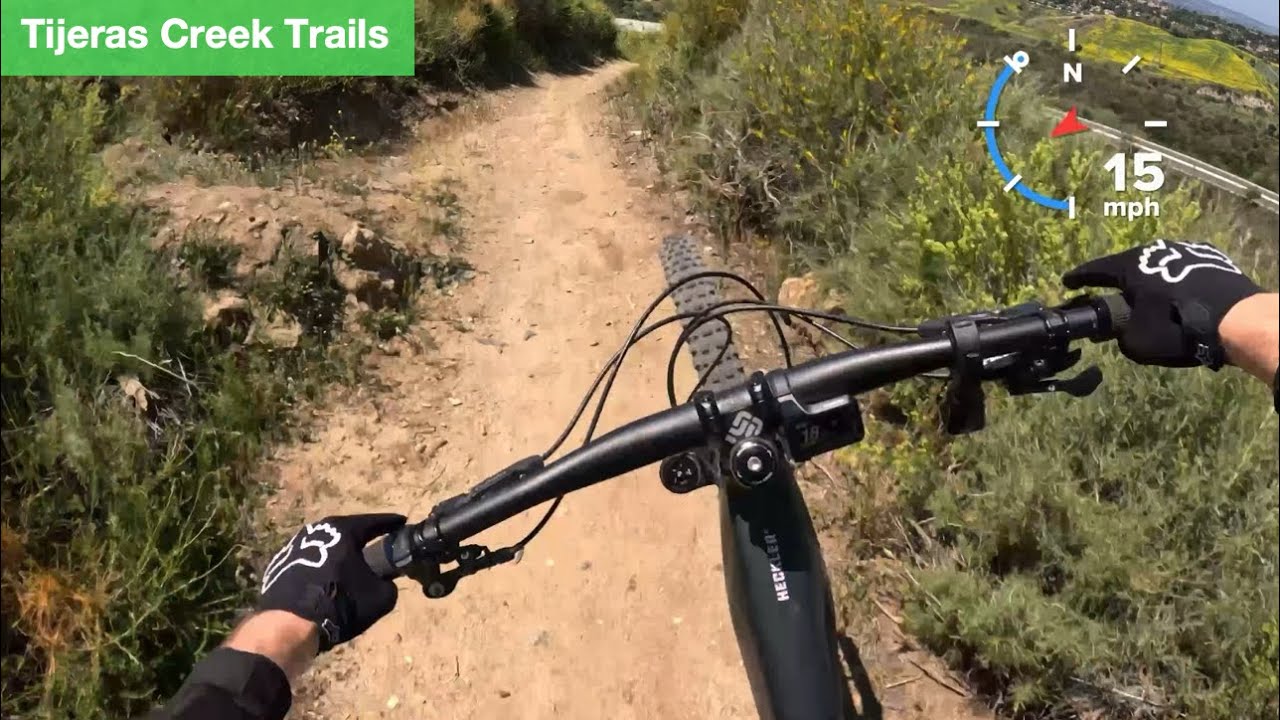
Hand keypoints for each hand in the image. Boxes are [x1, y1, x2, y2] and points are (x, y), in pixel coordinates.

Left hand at [257, 513, 406, 651]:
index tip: (401, 522)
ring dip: (338, 554)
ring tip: (349, 567)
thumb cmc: (341, 604)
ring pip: (325, 546)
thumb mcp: (381, 597)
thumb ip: (389, 583)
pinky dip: (320, 568)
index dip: (391, 523)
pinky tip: (325, 581)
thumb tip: (384, 581)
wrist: (291, 625)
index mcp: (344, 531)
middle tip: (376, 545)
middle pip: (347, 531)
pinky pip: (308, 561)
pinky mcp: (280, 564)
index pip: (375, 522)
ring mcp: (294, 545)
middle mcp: (318, 530)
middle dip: (362, 538)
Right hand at [1062, 239, 1261, 368]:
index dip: (1078, 278)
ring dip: (1150, 280)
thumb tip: (1121, 331)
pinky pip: (1182, 269)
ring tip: (1149, 298)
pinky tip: (1178, 296)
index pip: (1095, 270)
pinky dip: (1174, 281)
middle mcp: (1155, 250)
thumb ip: (1120, 335)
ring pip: (1158, 265)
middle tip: (1111, 294)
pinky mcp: (1210, 258)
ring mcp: (1185, 250)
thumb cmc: (1177, 326)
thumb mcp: (1137, 343)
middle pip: (1128, 265)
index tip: (1067, 282)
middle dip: (1118, 280)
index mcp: (1130, 266)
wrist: (1236, 318)